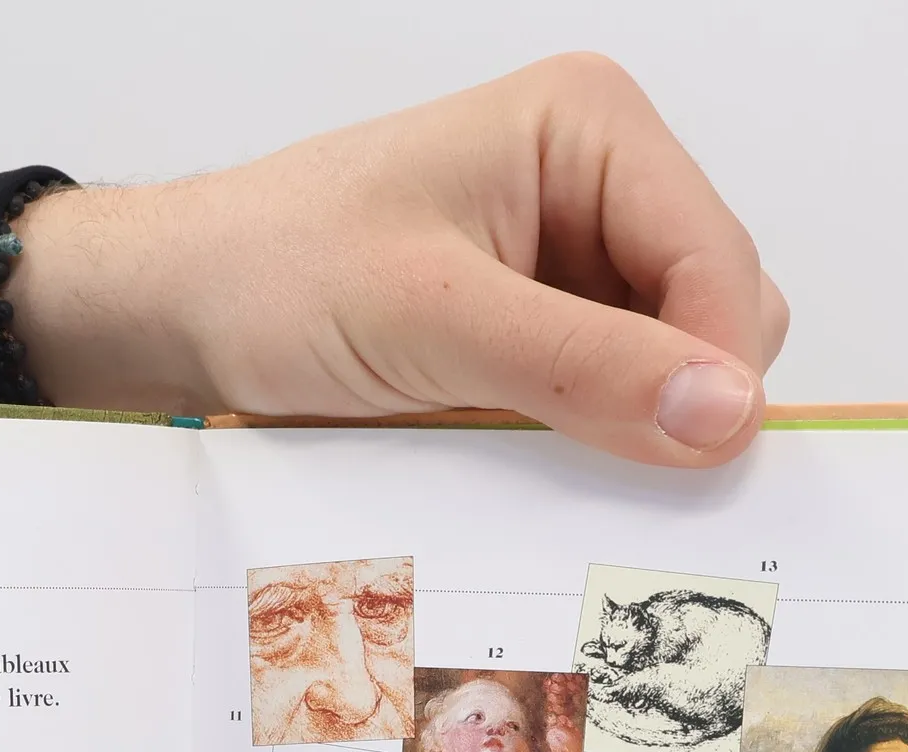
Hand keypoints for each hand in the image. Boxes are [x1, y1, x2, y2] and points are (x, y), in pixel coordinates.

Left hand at [18, 54, 785, 465]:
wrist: (182, 313)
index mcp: (590, 129)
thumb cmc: (274, 279)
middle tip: (584, 466)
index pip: (721, 261)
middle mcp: (595, 185)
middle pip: (713, 315)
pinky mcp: (535, 332)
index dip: (716, 370)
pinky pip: (604, 402)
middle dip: (670, 399)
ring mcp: (568, 263)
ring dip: (621, 430)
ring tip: (526, 455)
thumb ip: (584, 366)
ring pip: (666, 370)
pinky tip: (518, 460)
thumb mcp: (432, 321)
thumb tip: (725, 413)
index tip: (691, 466)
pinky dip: (581, 445)